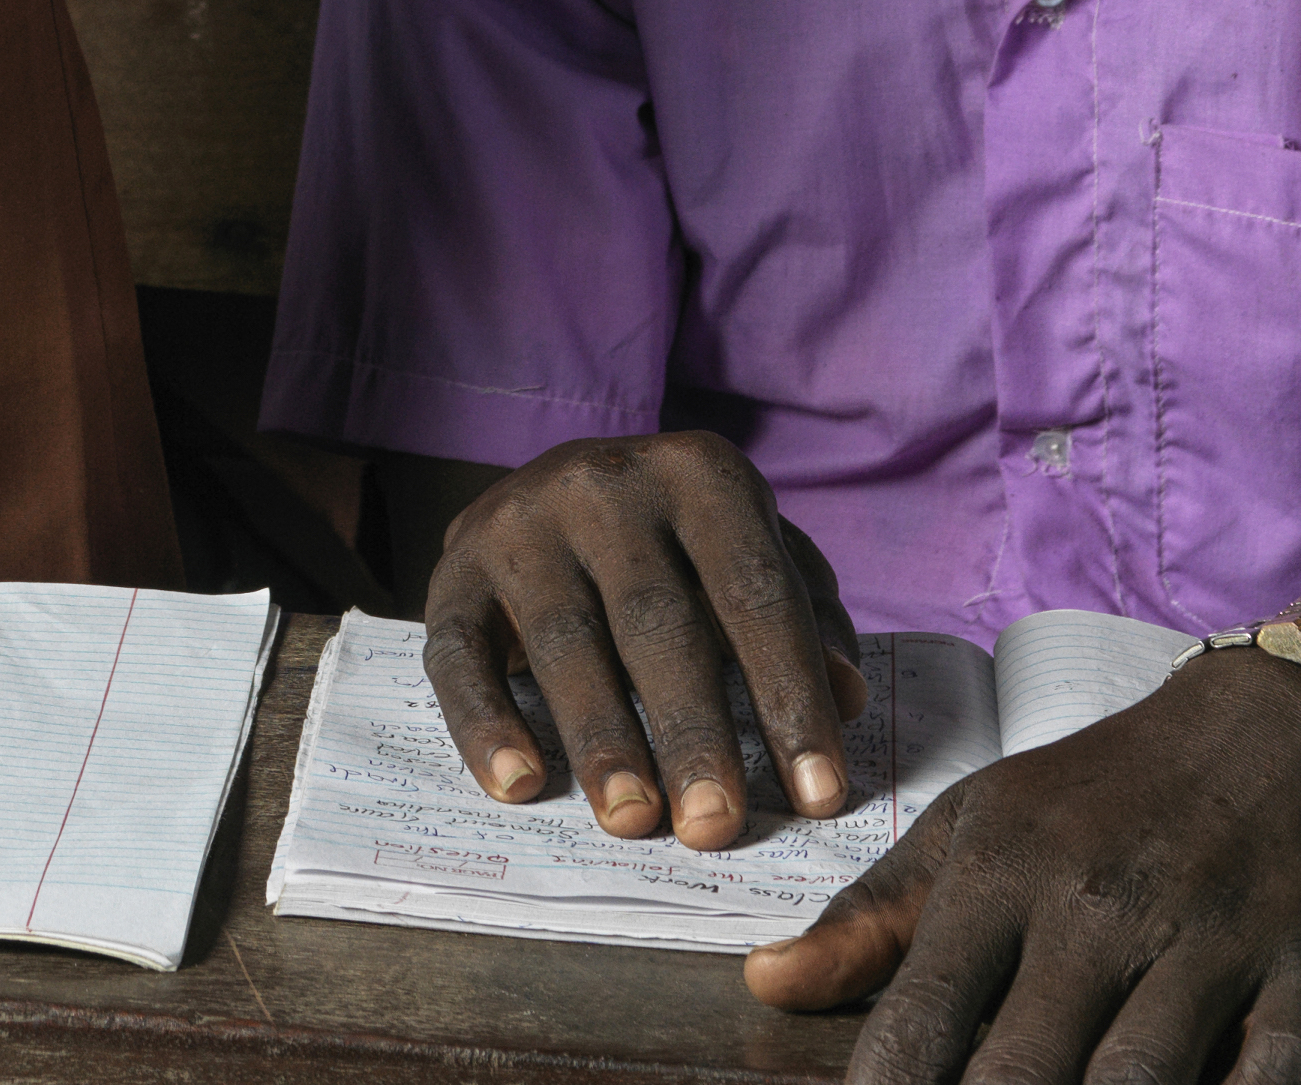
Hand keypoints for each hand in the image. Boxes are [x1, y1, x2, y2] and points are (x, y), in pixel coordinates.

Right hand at [420, 431, 868, 848]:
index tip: (817, 797)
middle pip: (657, 620)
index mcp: (699, 474)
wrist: (555, 495)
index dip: (789, 699)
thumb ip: (807, 625)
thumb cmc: (682, 552)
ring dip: (601, 738)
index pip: (755, 594)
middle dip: (692, 730)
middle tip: (714, 827)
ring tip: (633, 820)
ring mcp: (521, 520)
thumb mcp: (756, 564)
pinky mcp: (454, 567)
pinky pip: (459, 650)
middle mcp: (605, 482)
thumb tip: (847, 698)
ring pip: (563, 640)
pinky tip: (518, 785)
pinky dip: (485, 723)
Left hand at [747, 631, 1300, 1081]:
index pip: (920, 1018)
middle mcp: (1100, 908)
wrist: (1283, 728)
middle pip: (1021, 1072)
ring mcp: (1210, 946)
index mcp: (1005, 870)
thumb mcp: (978, 825)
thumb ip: (875, 917)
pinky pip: (1265, 1084)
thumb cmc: (1107, 793)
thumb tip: (768, 984)